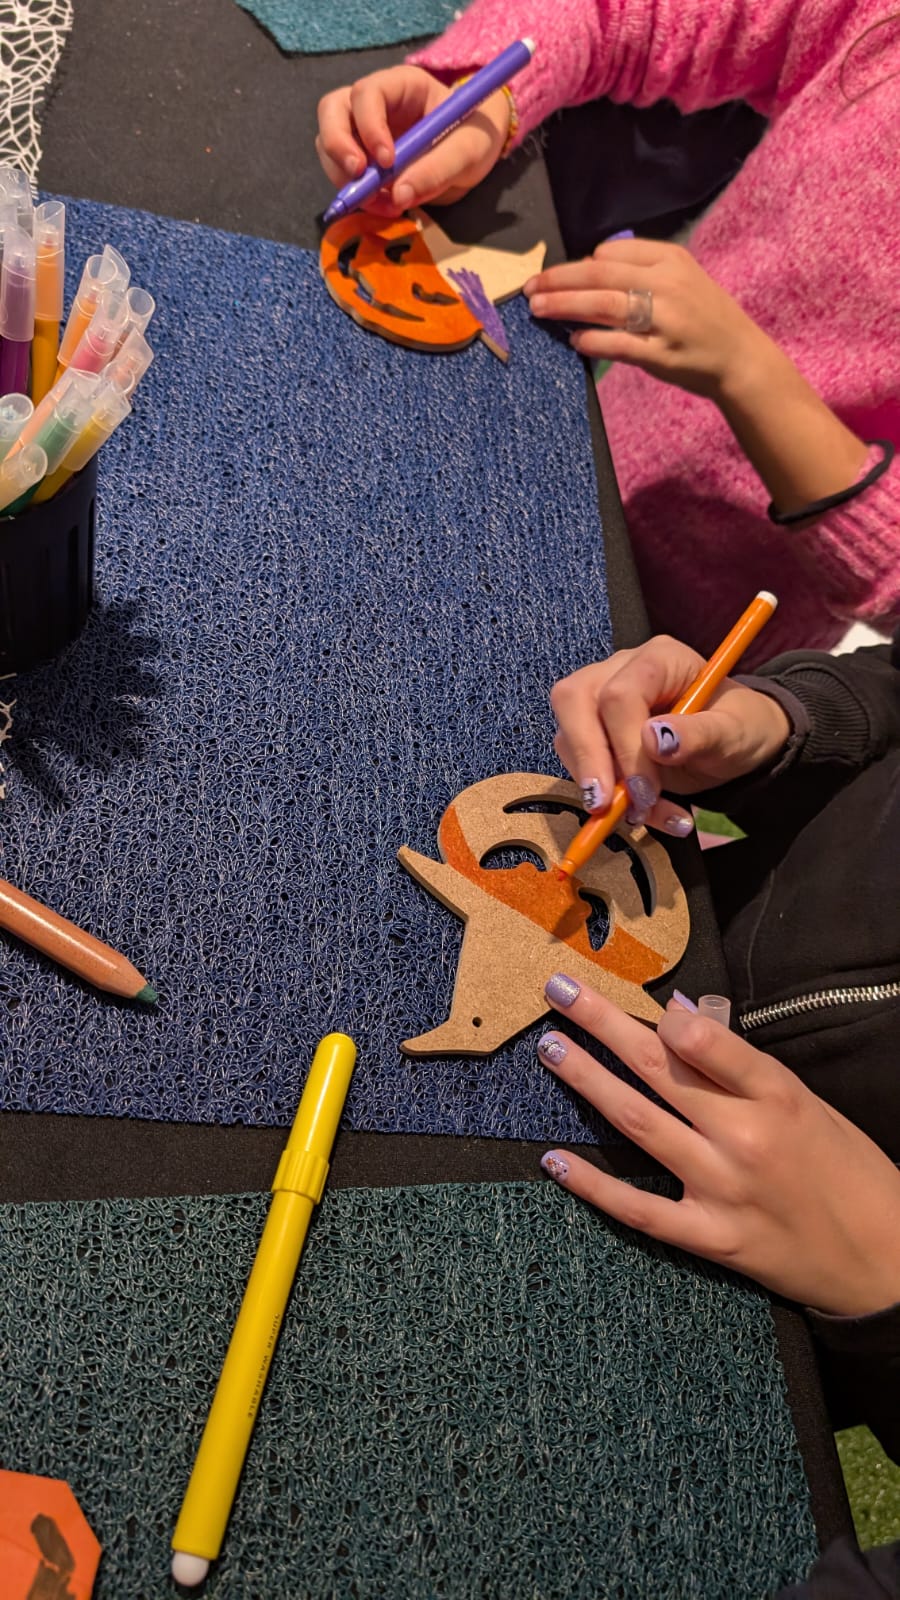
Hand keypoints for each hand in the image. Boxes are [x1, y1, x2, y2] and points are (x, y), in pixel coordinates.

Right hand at [316, 66, 509, 216]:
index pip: (367, 94)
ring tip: (381, 203)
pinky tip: (383, 206)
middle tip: (359, 179)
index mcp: (402, 85)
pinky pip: (342, 173)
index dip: (369, 126)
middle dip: (337, 146)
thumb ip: (438, 170)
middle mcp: (375, 102)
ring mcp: (362, 130)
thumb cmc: (474, 137)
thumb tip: (398, 195)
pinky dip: (356, 194)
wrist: (473, 153)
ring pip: (328, 144)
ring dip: (345, 178)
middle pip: (332, 110)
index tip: (387, 161)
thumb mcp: (469, 151)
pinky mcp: (362, 158)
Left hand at [524, 237, 773, 400]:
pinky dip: (592, 341)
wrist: (739, 356)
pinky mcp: (661, 353)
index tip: (558, 277)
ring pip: (603, 305)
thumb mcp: (681, 278)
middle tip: (530, 288)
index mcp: (670, 259)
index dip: (579, 265)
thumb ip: (641, 270)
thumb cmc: (704, 317)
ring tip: (539, 309)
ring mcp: (664, 319)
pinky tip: (573, 341)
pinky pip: (618, 344)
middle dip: (559, 280)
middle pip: (599, 276)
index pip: (611, 254)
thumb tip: (590, 269)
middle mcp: (667, 283)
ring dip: (565, 306)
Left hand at [537, 979, 899, 1316]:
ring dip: (588, 1083)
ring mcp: (724, 1189)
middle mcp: (747, 1138)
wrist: (884, 1258)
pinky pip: (639, 1209)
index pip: (708, 1044)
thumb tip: (681, 1021)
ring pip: (640, 1125)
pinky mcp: (711, 1237)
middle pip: (660, 1070)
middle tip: (560, 992)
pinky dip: (593, 1186)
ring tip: (551, 1049)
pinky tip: (555, 1160)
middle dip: (602, 1025)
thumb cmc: (846, 1170)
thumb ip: (744, 1069)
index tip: (624, 989)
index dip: (661, 1017)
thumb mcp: (807, 1103)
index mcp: (779, 1096)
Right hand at [550, 635, 790, 830]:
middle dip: (587, 759)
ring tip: (644, 815)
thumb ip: (699, 734)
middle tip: (604, 806)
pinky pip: (580, 762)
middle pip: (573, 699)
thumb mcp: (734, 732)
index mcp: (659, 659)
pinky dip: (606, 795)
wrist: (735, 742)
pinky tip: (645, 814)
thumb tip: (655, 740)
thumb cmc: (739, 727)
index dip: (624, 746)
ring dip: (597, 784)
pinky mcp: (593, 730)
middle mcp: (620, 670)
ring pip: (568, 734)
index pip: (619, 694)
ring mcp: (600, 697)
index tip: (645, 791)